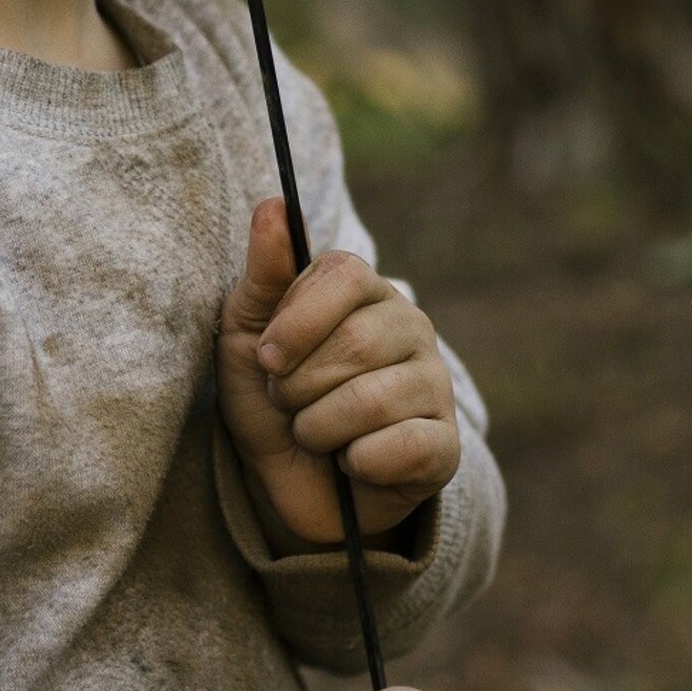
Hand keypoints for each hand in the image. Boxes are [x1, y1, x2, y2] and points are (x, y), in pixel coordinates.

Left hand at [217, 197, 460, 549]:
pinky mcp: (445, 446)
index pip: (345, 274)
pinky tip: (355, 463)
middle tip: (291, 402)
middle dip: (299, 386)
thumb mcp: (246, 334)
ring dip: (319, 430)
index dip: (297, 321)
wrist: (288, 486)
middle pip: (355, 343)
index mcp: (366, 291)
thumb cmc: (269, 399)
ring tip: (318, 434)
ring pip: (370, 401)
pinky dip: (357, 463)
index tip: (267, 358)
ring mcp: (435, 385)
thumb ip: (265, 272)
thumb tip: (273, 204)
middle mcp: (412, 326)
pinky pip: (400, 448)